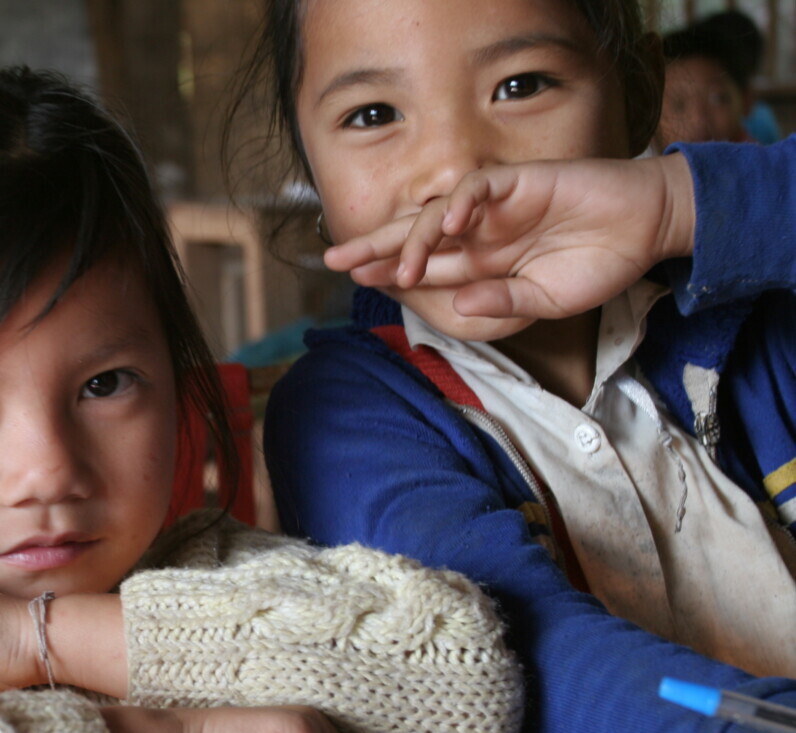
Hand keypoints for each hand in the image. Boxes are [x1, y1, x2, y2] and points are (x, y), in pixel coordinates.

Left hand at [326, 154, 696, 321]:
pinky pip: (479, 187)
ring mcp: (496, 208)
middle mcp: (479, 235)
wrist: (643, 228)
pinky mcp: (518, 182)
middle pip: (416, 238)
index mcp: (481, 264)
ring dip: (415, 239)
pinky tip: (448, 222)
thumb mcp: (545, 300)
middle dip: (375, 249)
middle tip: (334, 261)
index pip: (426, 269)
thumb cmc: (597, 265)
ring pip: (439, 215)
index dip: (392, 274)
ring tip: (399, 267)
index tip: (359, 285)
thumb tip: (462, 306)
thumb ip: (503, 303)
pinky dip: (461, 202)